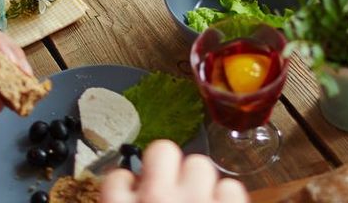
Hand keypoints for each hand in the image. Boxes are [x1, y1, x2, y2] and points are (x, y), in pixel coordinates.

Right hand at [100, 140, 248, 202]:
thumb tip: (126, 195)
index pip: (116, 177)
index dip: (125, 184)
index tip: (130, 189)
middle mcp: (158, 199)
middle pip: (163, 150)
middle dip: (166, 165)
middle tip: (169, 185)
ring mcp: (196, 201)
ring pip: (200, 164)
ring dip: (199, 183)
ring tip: (197, 201)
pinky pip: (231, 187)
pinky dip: (227, 199)